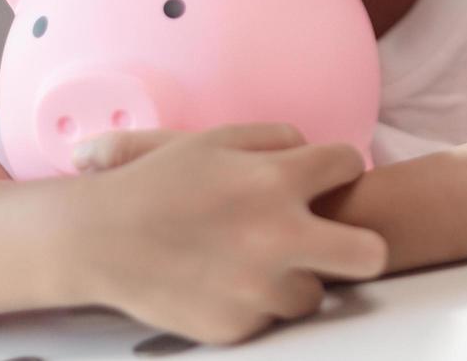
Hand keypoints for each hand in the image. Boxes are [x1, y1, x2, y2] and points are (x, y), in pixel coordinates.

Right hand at [66, 123, 386, 345]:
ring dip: (298, 276)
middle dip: (363, 243)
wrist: (97, 240)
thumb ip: (276, 139)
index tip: (326, 175)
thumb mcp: (216, 139)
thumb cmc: (156, 183)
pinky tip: (224, 279)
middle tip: (338, 237)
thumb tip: (313, 152)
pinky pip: (269, 318)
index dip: (339, 166)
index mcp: (275, 182)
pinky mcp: (236, 328)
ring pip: (316, 294)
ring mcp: (258, 290)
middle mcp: (277, 239)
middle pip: (369, 253)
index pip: (349, 165)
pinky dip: (255, 302)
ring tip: (259, 259)